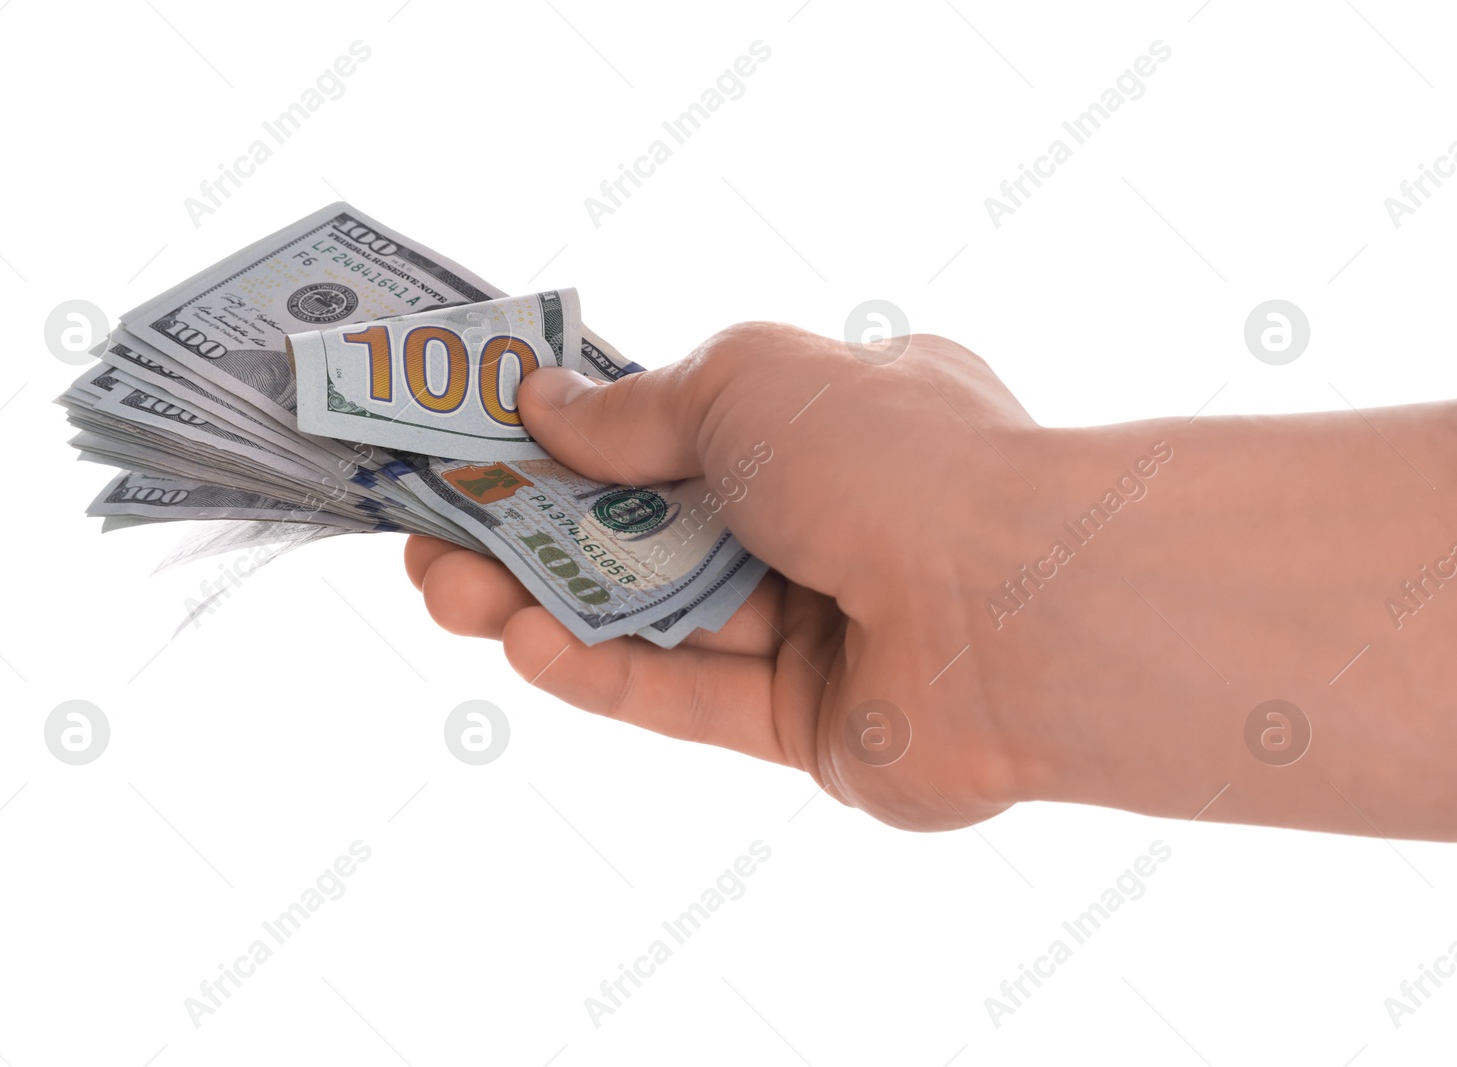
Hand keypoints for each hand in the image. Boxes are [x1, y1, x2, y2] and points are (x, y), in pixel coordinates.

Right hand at [405, 323, 1043, 830]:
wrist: (1025, 609)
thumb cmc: (895, 459)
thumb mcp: (745, 386)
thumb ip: (636, 410)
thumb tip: (543, 405)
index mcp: (835, 419)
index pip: (679, 428)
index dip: (573, 440)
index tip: (475, 444)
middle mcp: (829, 521)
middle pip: (650, 532)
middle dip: (534, 532)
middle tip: (431, 535)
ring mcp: (821, 629)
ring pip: (655, 618)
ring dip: (545, 602)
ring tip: (443, 590)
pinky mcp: (810, 729)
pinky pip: (688, 698)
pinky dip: (604, 673)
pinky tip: (522, 646)